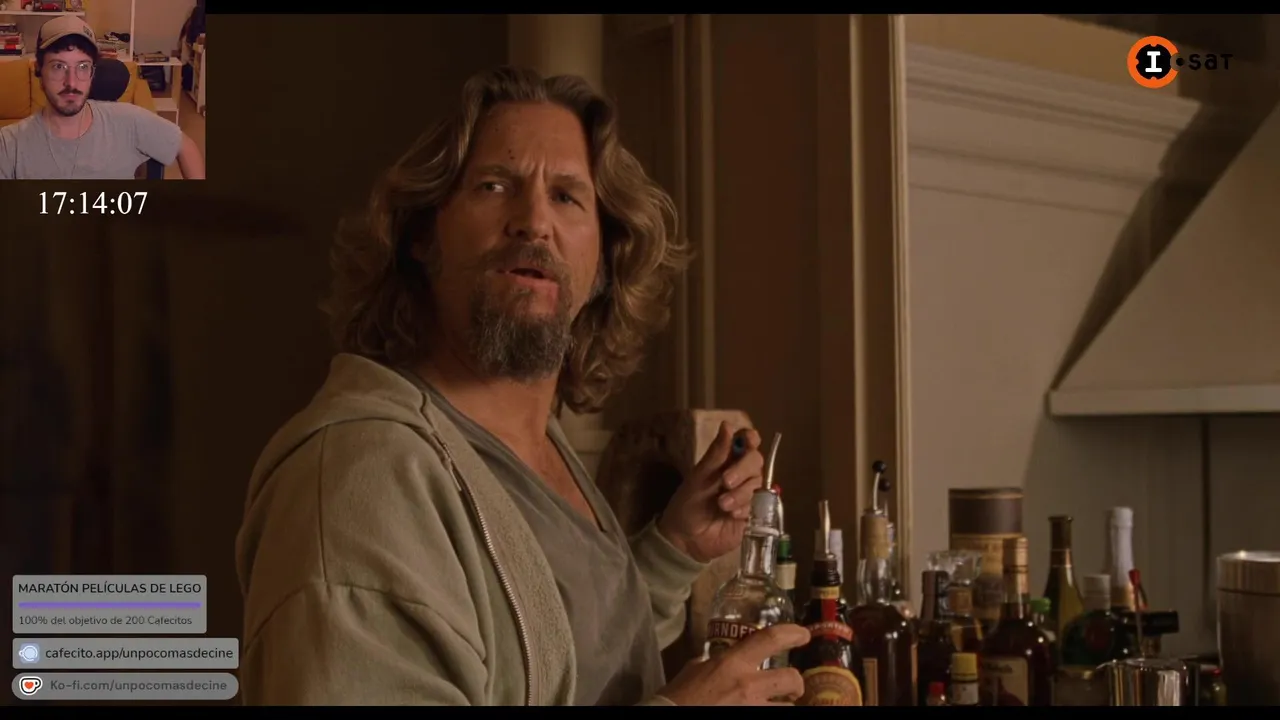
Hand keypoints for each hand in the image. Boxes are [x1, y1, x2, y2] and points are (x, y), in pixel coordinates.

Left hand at [657, 422, 764, 562]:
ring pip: (757, 483)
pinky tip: (731, 515)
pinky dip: (744, 508)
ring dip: (740, 493)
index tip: (748, 440)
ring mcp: (747, 493)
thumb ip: (716, 454)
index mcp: (726, 460)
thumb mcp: (699, 477)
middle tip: (725, 481)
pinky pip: (758, 504)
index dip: (750, 438)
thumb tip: (727, 425)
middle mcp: (740, 474)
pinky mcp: (752, 513)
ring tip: (722, 505)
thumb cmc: (688, 504)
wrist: (687, 539)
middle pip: (756, 460)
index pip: (746, 442)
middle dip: (743, 469)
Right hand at [658, 624, 808, 705]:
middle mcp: (747, 685)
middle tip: (792, 689)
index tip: (803, 634)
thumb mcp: (693, 670)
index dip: (792, 633)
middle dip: (796, 685)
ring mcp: (752, 709)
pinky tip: (764, 711)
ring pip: (787, 708)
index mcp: (731, 663)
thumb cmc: (678, 696)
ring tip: (774, 706)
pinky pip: (773, 718)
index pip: (769, 639)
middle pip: (791, 679)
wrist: (669, 716)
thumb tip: (716, 659)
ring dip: (783, 706)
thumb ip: (711, 662)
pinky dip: (771, 713)